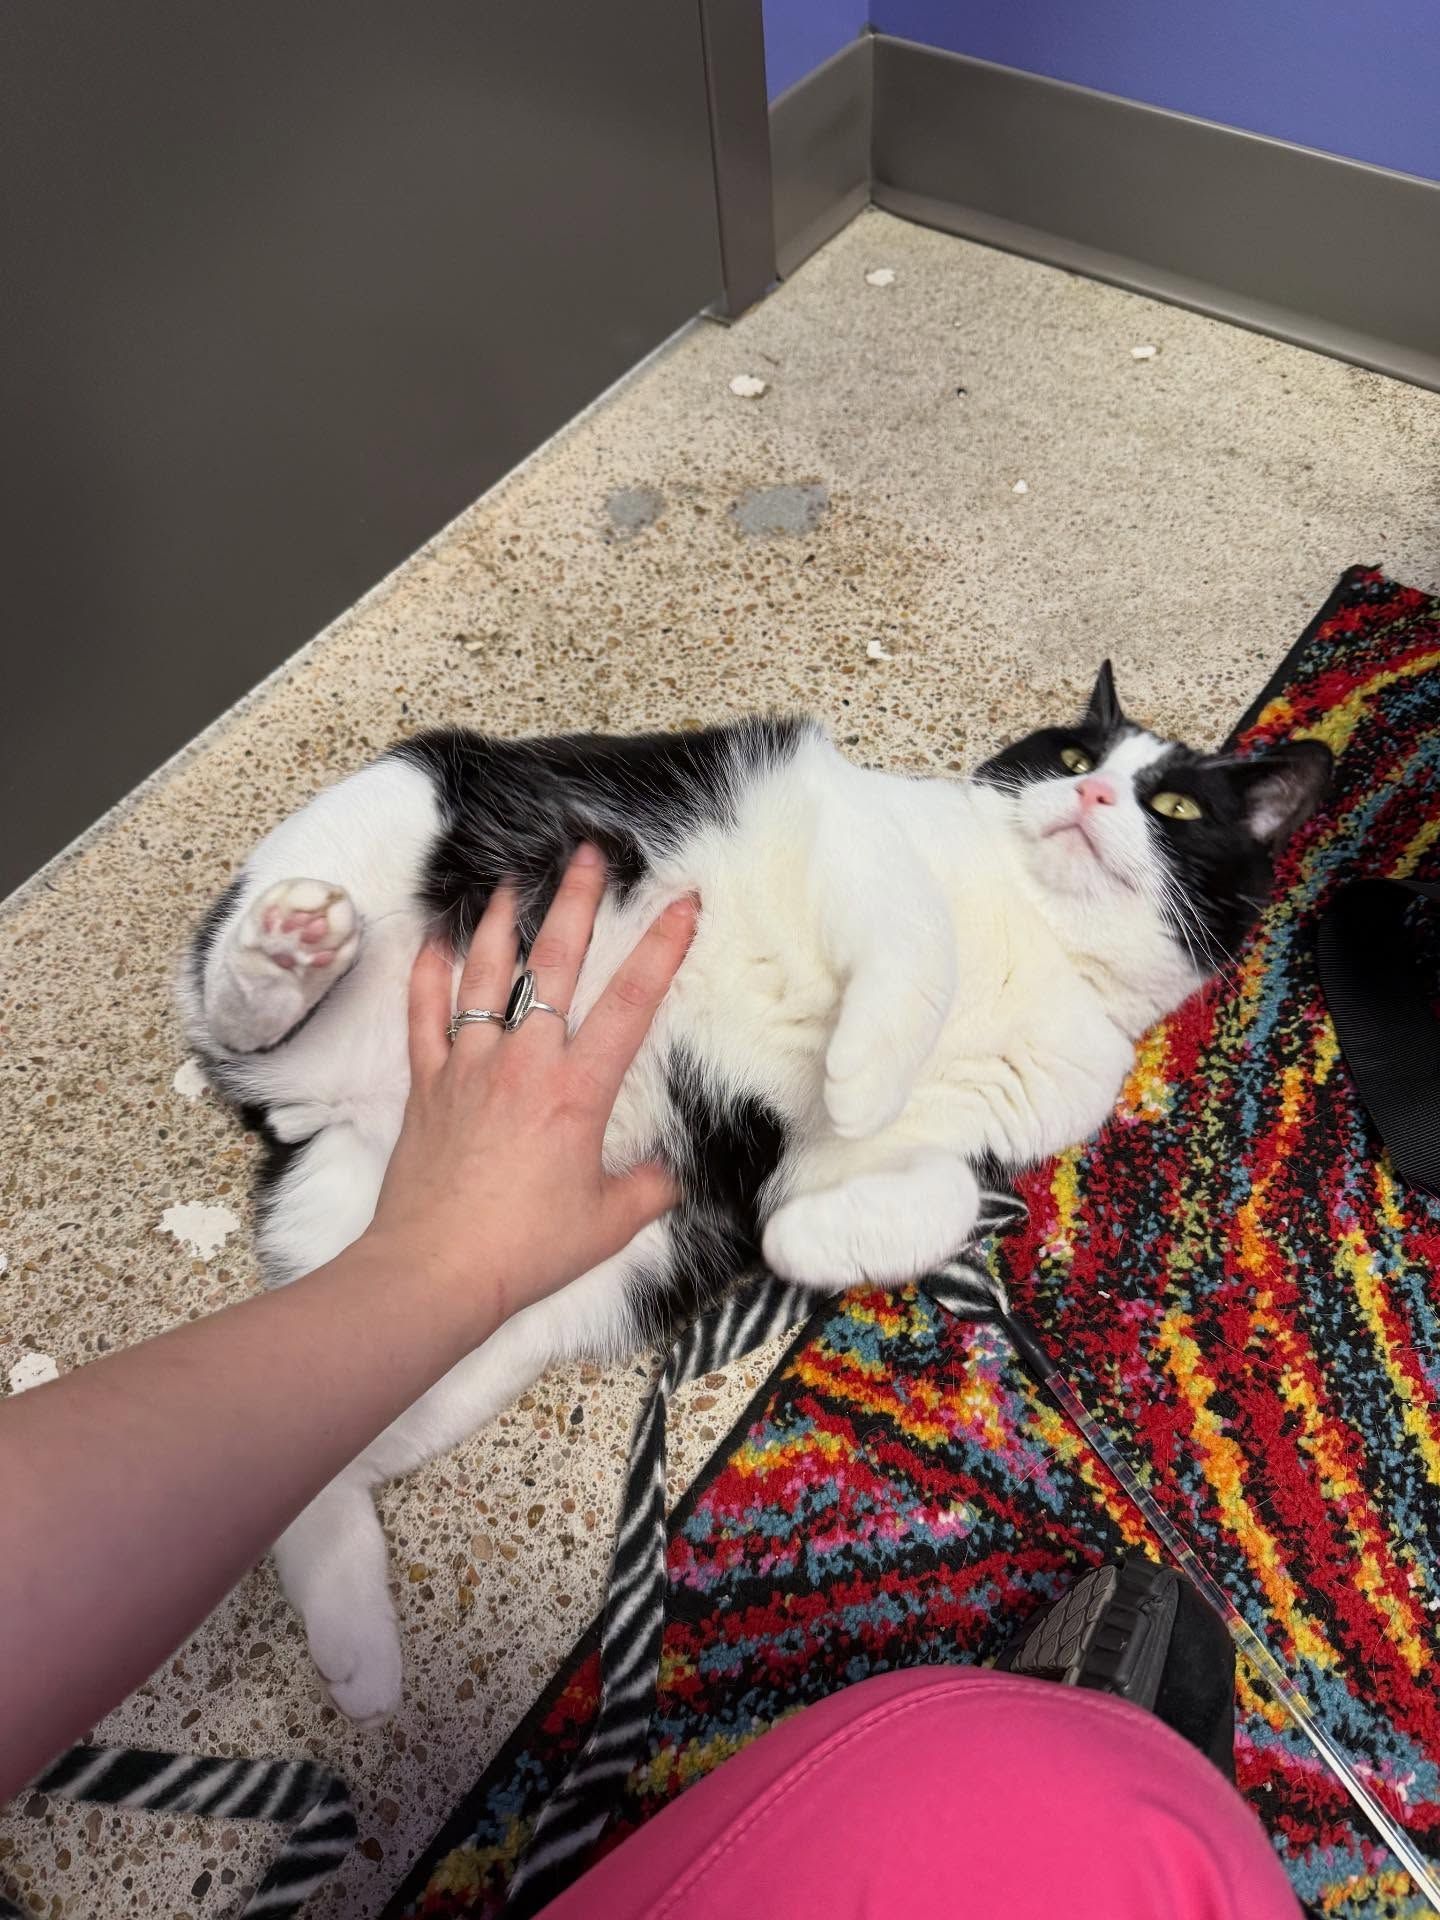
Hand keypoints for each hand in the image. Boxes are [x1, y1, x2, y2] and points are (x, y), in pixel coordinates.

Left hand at [365, 847, 695, 1329]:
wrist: (435, 1271)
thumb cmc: (526, 1249)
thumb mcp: (610, 1223)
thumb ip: (648, 1188)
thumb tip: (665, 1174)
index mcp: (578, 1091)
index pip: (631, 1004)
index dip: (662, 949)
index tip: (682, 902)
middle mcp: (524, 1062)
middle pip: (556, 965)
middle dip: (578, 903)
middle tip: (588, 856)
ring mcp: (469, 1067)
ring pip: (485, 976)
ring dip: (500, 924)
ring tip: (511, 882)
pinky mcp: (428, 1085)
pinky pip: (425, 1017)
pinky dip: (428, 976)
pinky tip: (434, 944)